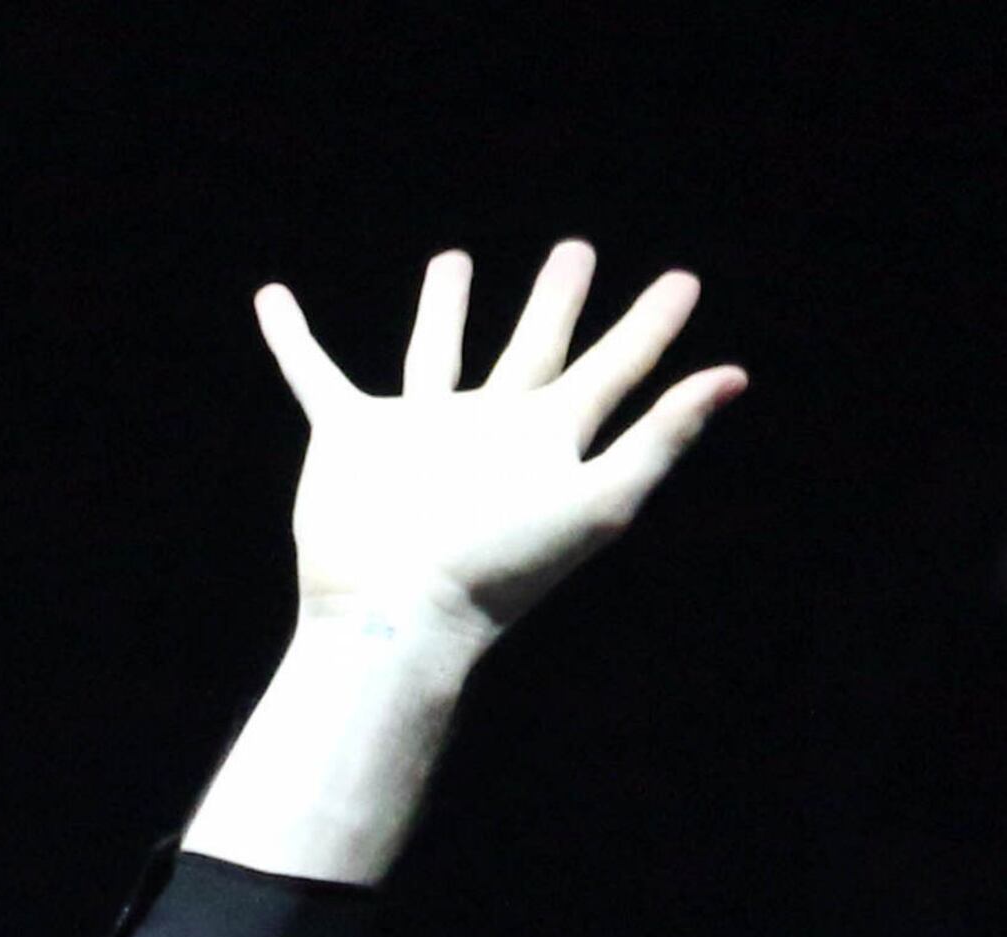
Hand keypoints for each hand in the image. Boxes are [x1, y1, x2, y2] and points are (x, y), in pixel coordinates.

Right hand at [252, 239, 746, 663]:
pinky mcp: (352, 436)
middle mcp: (489, 431)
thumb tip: (735, 376)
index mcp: (547, 442)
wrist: (399, 614)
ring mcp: (419, 432)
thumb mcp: (600, 501)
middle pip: (534, 351)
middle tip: (575, 252)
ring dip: (444, 308)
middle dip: (556, 302)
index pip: (615, 372)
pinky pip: (316, 376)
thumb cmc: (499, 570)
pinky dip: (292, 342)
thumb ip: (662, 436)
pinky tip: (272, 303)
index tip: (684, 283)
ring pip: (435, 354)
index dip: (653, 330)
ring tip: (453, 261)